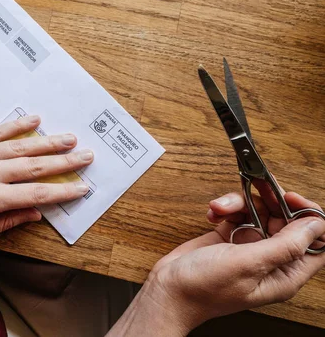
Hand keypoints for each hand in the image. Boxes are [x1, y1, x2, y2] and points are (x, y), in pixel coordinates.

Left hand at [0, 116, 92, 244]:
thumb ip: (4, 223)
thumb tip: (35, 214)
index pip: (35, 195)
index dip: (62, 191)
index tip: (83, 187)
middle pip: (34, 166)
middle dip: (64, 162)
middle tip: (88, 156)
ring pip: (19, 146)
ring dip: (47, 141)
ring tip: (70, 138)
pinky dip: (15, 125)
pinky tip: (34, 118)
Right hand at [143, 188, 324, 332]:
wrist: (168, 290)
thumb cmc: (205, 288)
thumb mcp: (248, 265)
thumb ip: (286, 245)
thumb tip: (316, 226)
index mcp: (285, 273)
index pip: (316, 243)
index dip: (310, 218)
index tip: (290, 199)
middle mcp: (270, 259)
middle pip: (286, 221)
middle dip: (272, 201)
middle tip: (256, 187)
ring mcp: (249, 247)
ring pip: (259, 212)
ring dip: (240, 203)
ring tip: (221, 207)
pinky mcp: (229, 237)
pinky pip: (237, 213)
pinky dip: (225, 208)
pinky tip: (213, 214)